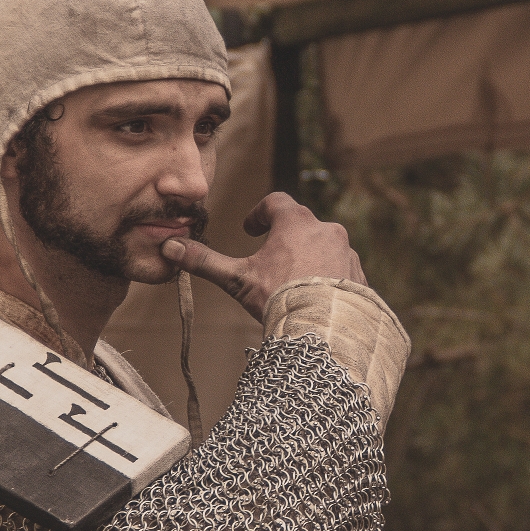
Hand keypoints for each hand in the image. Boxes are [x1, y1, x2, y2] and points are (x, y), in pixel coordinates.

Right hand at [163, 192, 367, 321]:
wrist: (326, 328)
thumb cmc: (280, 298)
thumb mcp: (238, 279)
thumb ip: (205, 261)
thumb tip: (170, 247)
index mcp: (296, 223)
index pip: (276, 202)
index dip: (260, 213)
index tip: (250, 229)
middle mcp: (326, 231)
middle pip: (302, 224)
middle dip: (285, 237)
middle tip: (270, 255)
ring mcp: (347, 252)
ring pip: (324, 246)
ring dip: (309, 256)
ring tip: (293, 280)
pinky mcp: (359, 275)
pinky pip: (342, 269)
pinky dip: (328, 276)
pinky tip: (316, 297)